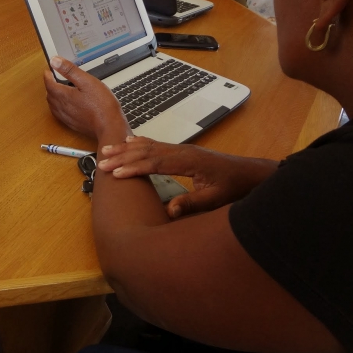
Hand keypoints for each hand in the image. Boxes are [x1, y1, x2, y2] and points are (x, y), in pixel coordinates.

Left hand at [44, 56, 129, 139]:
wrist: (109, 126)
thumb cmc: (101, 105)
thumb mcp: (87, 81)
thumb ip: (70, 70)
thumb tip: (55, 61)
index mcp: (63, 95)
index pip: (49, 84)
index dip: (47, 76)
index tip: (48, 71)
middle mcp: (62, 107)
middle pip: (49, 94)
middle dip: (49, 85)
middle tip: (52, 78)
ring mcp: (66, 117)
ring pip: (53, 105)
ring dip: (52, 96)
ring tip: (56, 90)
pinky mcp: (72, 124)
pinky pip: (59, 114)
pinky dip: (57, 107)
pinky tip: (64, 106)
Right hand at [98, 136, 277, 217]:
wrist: (250, 174)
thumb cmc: (234, 187)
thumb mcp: (215, 200)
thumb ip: (192, 203)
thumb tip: (169, 211)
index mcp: (189, 161)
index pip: (156, 163)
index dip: (135, 167)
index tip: (117, 173)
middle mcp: (183, 151)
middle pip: (147, 151)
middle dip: (123, 157)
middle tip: (102, 162)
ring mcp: (182, 149)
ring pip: (149, 146)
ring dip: (126, 148)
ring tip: (106, 150)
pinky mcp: (182, 151)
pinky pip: (156, 144)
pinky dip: (139, 143)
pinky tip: (129, 142)